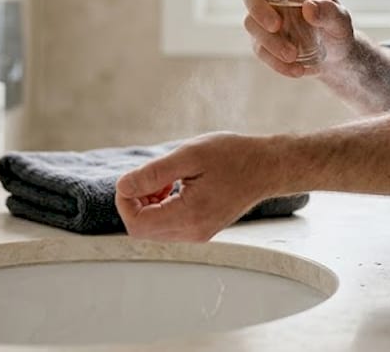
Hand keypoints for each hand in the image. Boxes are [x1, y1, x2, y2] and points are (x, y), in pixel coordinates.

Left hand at [115, 132, 276, 241]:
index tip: (134, 178)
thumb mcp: (190, 155)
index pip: (137, 224)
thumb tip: (122, 186)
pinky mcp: (202, 229)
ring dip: (150, 203)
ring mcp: (198, 234)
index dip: (125, 201)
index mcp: (189, 216)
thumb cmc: (234, 156)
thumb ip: (153, 173)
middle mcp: (193, 232)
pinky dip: (162, 207)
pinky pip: (169, 226)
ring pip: (154, 229)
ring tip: (168, 179)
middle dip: (137, 201)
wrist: (267, 166)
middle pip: (143, 229)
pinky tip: (175, 186)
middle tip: (154, 176)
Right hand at [240, 0, 355, 77]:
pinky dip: (275, 61)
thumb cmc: (337, 30)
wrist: (335, 58)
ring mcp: (264, 18)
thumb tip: (309, 8)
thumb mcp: (341, 21)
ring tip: (294, 55)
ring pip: (251, 22)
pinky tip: (295, 69)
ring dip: (271, 41)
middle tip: (274, 25)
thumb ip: (329, 13)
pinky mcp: (262, 42)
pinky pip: (259, 49)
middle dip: (256, 5)